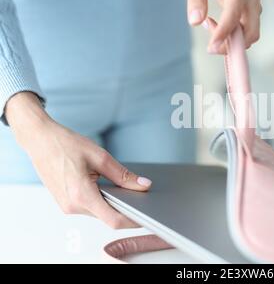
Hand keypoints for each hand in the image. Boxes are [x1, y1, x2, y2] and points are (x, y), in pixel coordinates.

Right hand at [6, 92, 151, 228]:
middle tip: (139, 195)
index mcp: (82, 195)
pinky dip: (101, 200)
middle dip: (125, 208)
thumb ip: (123, 175)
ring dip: (112, 203)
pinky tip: (106, 187)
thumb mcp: (101, 157)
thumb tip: (143, 185)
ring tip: (121, 187)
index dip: (133, 220)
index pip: (114, 220)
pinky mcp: (65, 203)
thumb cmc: (66, 145)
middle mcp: (72, 205)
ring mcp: (67, 206)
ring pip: (98, 212)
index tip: (146, 214)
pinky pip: (89, 207)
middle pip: (107, 216)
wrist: (40, 140)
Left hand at [187, 0, 261, 53]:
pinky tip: (215, 26)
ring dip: (230, 41)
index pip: (234, 13)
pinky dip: (232, 37)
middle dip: (232, 45)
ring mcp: (255, 6)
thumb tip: (194, 21)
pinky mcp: (253, 13)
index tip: (212, 47)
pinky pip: (246, 33)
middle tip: (211, 46)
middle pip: (250, 32)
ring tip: (209, 24)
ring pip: (250, 35)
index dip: (223, 33)